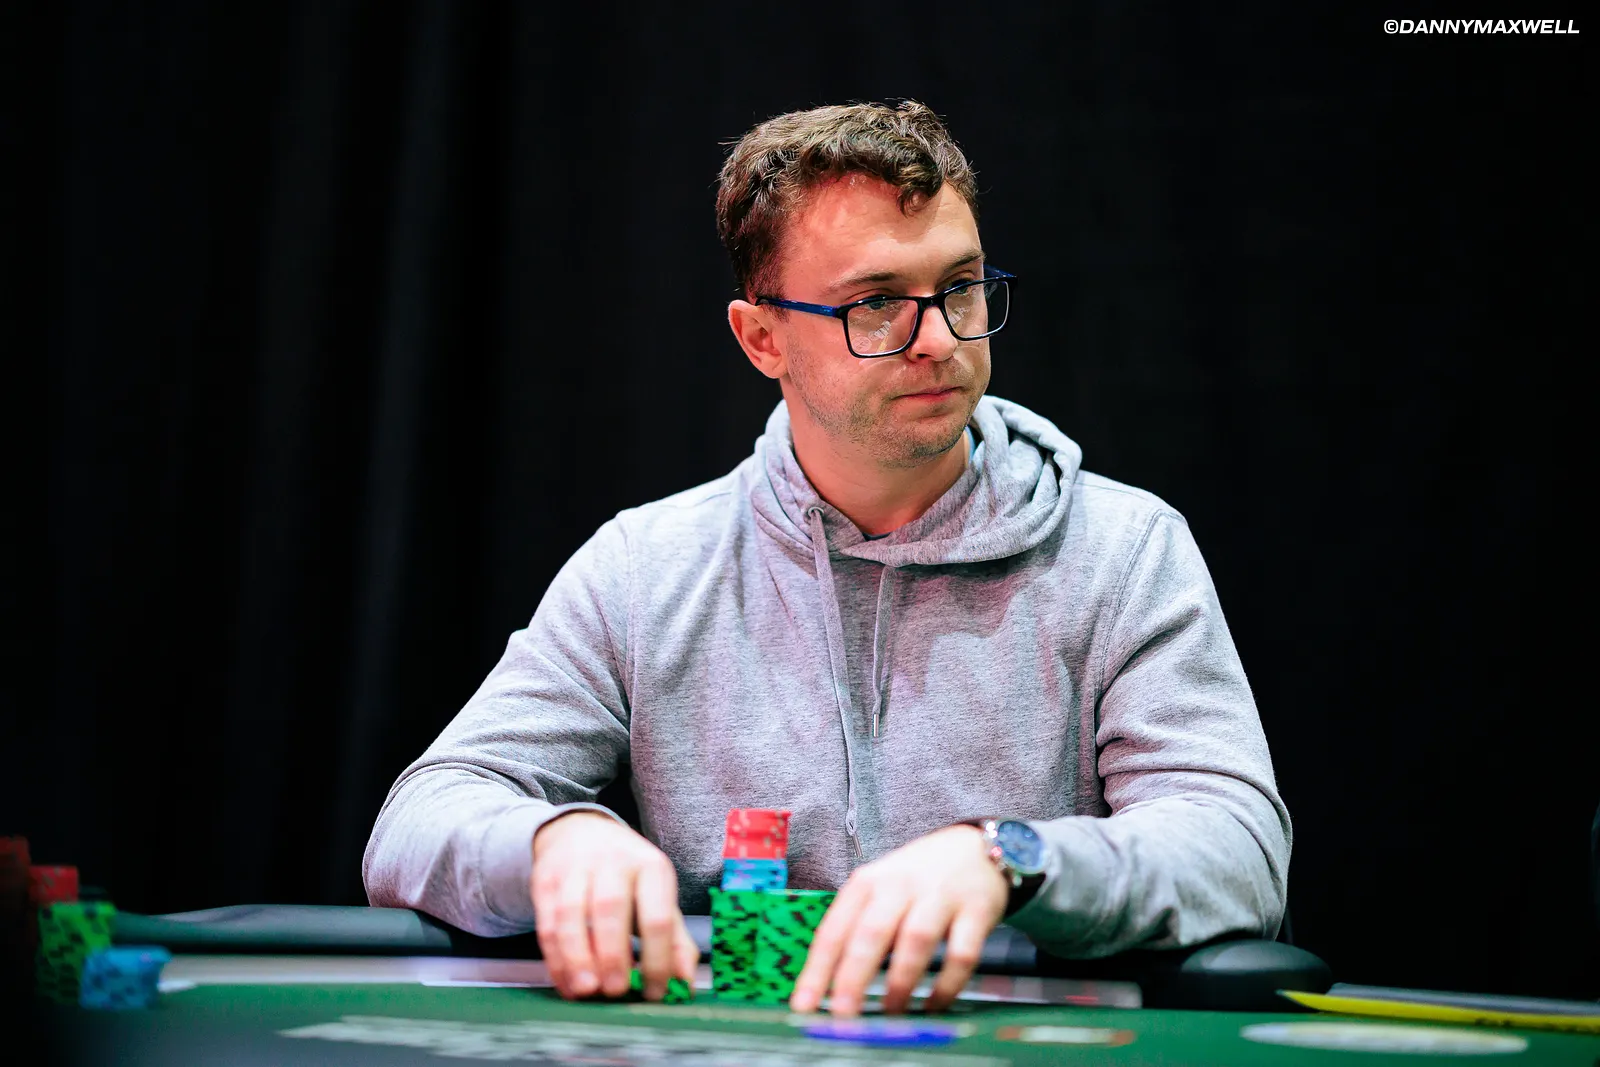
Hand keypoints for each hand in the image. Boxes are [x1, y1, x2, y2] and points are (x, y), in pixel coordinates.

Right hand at [531, 811, 698, 1001]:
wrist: (580, 831)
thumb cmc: (627, 876)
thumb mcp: (658, 897)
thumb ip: (675, 940)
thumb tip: (684, 984)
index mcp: (651, 867)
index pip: (658, 916)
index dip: (658, 959)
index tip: (654, 992)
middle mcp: (614, 862)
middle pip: (611, 908)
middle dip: (612, 954)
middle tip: (615, 991)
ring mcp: (576, 868)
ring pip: (571, 914)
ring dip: (577, 957)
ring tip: (586, 991)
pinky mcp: (545, 880)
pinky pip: (546, 922)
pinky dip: (555, 958)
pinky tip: (566, 982)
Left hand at [790, 824, 1006, 1015]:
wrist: (977, 847)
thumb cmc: (918, 878)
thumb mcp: (880, 888)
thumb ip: (858, 927)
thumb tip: (828, 984)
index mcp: (868, 882)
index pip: (835, 929)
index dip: (817, 970)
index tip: (804, 1005)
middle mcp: (900, 885)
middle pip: (871, 933)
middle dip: (853, 977)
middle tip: (842, 1015)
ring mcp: (940, 895)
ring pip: (915, 940)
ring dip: (901, 982)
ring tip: (891, 1013)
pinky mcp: (976, 910)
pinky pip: (961, 953)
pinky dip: (947, 985)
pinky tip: (935, 1004)